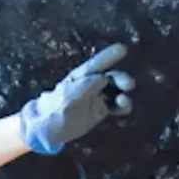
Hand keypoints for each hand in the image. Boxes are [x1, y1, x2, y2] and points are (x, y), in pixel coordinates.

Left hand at [19, 43, 134, 153]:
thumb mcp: (69, 95)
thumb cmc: (56, 109)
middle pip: (109, 78)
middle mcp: (90, 85)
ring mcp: (96, 97)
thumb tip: (103, 78)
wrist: (49, 129)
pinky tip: (125, 107)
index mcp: (80, 77)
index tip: (123, 49)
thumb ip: (86, 86)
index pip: (96, 65)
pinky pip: (114, 106)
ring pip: (114, 91)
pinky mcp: (99, 110)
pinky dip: (122, 106)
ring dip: (122, 93)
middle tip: (129, 84)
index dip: (108, 57)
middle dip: (120, 79)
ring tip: (124, 101)